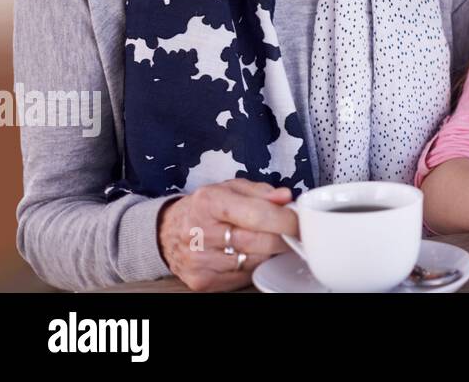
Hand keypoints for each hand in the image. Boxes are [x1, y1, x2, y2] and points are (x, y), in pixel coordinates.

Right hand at [157, 178, 297, 290]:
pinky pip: (243, 276)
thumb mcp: (230, 188)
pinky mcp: (202, 281)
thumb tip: (285, 197)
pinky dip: (254, 265)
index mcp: (208, 202)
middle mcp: (199, 233)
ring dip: (269, 252)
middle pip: (258, 241)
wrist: (168, 231)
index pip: (257, 214)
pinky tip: (250, 253)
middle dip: (282, 237)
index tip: (300, 221)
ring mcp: (198, 260)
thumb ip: (261, 191)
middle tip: (292, 232)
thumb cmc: (205, 207)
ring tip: (269, 239)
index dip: (285, 219)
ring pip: (253, 261)